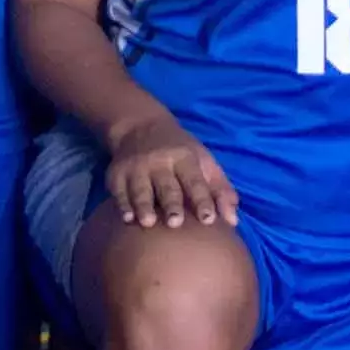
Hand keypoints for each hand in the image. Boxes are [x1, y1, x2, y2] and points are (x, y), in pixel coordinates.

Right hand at [102, 112, 236, 228]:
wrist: (140, 126)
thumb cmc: (180, 152)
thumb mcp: (204, 162)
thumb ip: (220, 190)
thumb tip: (233, 220)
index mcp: (185, 158)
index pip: (195, 181)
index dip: (203, 200)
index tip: (209, 219)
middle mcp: (160, 162)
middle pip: (167, 186)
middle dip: (171, 204)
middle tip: (175, 223)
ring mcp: (137, 167)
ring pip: (141, 189)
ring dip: (144, 206)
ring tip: (148, 222)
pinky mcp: (117, 174)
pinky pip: (119, 192)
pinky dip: (122, 205)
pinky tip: (127, 218)